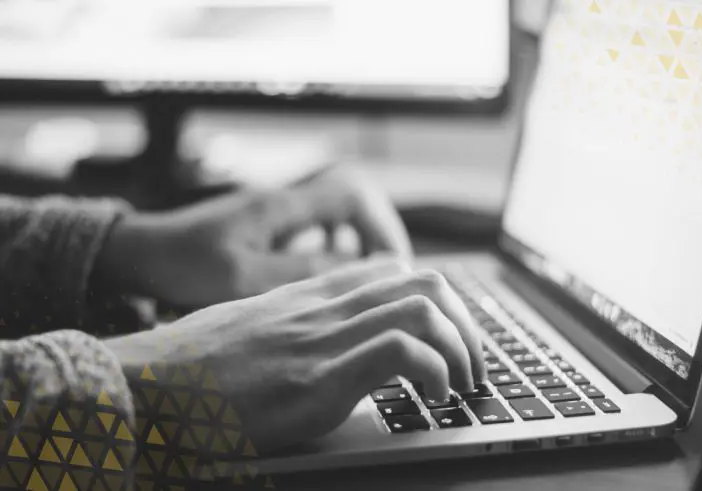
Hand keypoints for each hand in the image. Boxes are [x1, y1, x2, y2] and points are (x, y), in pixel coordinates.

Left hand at [96, 164, 411, 307]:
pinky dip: (333, 248)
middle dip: (378, 236)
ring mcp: (275, 213)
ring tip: (366, 278)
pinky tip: (327, 275)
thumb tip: (358, 272)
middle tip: (387, 275)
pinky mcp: (265, 228)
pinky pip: (316, 229)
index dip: (382, 229)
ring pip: (337, 214)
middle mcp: (284, 202)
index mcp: (282, 207)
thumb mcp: (243, 277)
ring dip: (358, 242)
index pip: (354, 198)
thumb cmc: (182, 265)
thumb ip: (302, 273)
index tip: (390, 267)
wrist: (139, 254)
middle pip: (354, 200)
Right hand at [105, 258, 485, 452]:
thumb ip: (296, 322)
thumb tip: (330, 338)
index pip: (396, 271)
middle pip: (426, 282)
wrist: (146, 385)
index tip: (450, 337)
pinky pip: (401, 353)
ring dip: (462, 349)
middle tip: (473, 365)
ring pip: (424, 309)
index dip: (439, 300)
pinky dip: (435, 372)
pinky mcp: (317, 380)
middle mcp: (324, 308)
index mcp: (311, 296)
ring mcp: (323, 340)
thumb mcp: (252, 327)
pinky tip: (433, 398)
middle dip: (468, 324)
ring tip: (462, 384)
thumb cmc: (193, 364)